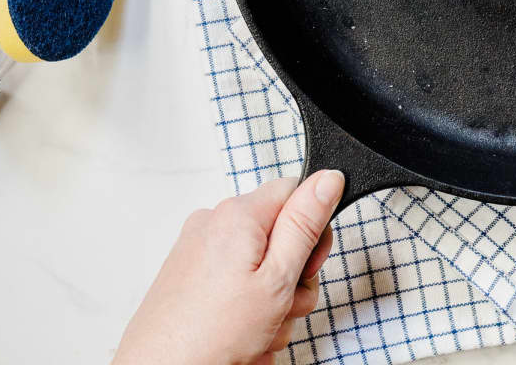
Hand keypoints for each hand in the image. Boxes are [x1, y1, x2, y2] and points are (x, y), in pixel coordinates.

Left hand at [114, 170, 343, 364]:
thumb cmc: (211, 336)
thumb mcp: (277, 280)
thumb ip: (305, 225)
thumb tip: (327, 179)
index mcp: (237, 214)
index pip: (296, 192)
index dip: (313, 230)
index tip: (307, 268)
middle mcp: (212, 223)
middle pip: (279, 234)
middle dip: (290, 277)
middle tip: (280, 309)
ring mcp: (196, 250)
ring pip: (259, 264)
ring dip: (270, 302)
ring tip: (256, 332)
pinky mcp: (188, 274)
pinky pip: (234, 280)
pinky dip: (244, 308)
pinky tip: (239, 336)